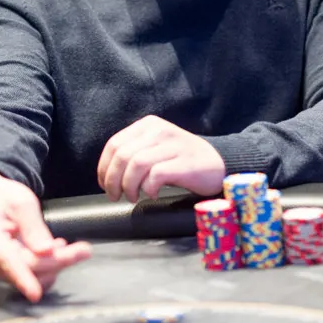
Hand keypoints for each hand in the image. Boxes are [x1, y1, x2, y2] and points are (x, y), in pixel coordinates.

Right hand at [0, 172, 91, 302]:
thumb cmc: (2, 196)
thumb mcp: (21, 202)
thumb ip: (34, 226)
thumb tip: (47, 251)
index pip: (10, 263)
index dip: (24, 280)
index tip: (35, 294)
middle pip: (29, 269)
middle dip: (59, 261)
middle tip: (84, 250)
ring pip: (33, 274)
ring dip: (55, 263)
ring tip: (71, 247)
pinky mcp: (7, 269)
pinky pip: (30, 273)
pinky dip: (48, 264)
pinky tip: (56, 250)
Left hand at [96, 115, 225, 201]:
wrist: (218, 164)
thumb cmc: (181, 161)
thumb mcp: (155, 148)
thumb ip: (134, 153)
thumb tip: (107, 175)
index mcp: (148, 125)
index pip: (114, 144)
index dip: (104, 168)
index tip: (104, 184)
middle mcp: (159, 130)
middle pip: (123, 156)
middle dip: (113, 180)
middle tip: (116, 196)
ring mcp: (173, 145)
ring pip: (136, 165)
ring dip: (129, 186)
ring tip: (133, 197)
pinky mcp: (184, 162)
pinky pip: (156, 175)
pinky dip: (149, 188)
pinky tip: (153, 194)